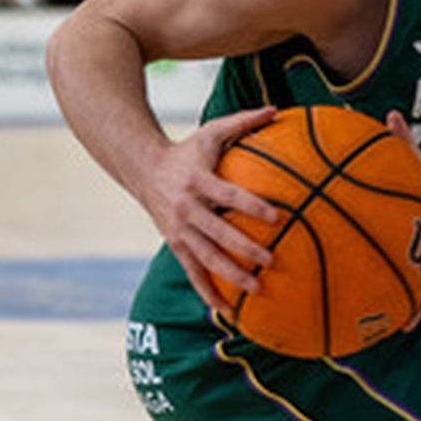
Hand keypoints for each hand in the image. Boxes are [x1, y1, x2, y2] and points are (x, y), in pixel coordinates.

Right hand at [140, 105, 281, 310]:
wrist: (143, 169)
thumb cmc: (187, 150)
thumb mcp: (210, 132)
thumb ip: (243, 122)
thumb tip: (277, 109)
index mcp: (199, 182)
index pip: (229, 196)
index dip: (251, 206)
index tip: (277, 217)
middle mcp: (187, 208)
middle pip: (217, 233)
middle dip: (244, 248)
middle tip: (272, 260)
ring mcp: (179, 230)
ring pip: (206, 258)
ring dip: (231, 275)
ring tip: (258, 290)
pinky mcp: (174, 245)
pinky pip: (192, 272)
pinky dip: (208, 292)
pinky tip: (226, 310)